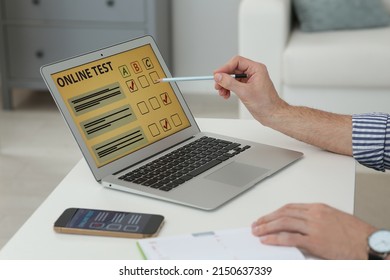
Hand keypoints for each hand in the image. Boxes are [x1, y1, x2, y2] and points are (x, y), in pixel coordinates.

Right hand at [214, 56, 286, 123]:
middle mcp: (253, 72)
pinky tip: (226, 94)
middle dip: (224, 77)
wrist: (272, 114)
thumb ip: (230, 83)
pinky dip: (229, 89)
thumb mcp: (244, 92)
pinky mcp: (248, 87)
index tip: (217, 74)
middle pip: (234, 69)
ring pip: (233, 77)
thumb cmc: (266, 103)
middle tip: (218, 85)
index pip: (237, 62)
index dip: (225, 67)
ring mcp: (250, 80)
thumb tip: (219, 76)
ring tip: (222, 92)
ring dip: (225, 84)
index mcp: (256, 69)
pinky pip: (235, 84)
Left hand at [251, 203, 376, 258]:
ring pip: (283, 223)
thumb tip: (299, 227)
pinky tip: (267, 241)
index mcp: (318, 208)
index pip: (289, 207)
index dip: (275, 212)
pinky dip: (276, 239)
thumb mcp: (333, 220)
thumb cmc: (356, 233)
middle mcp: (314, 214)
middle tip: (256, 224)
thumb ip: (315, 220)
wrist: (369, 243)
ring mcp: (314, 227)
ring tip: (257, 232)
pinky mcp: (315, 241)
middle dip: (267, 219)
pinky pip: (290, 238)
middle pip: (283, 213)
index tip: (266, 217)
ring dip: (267, 227)